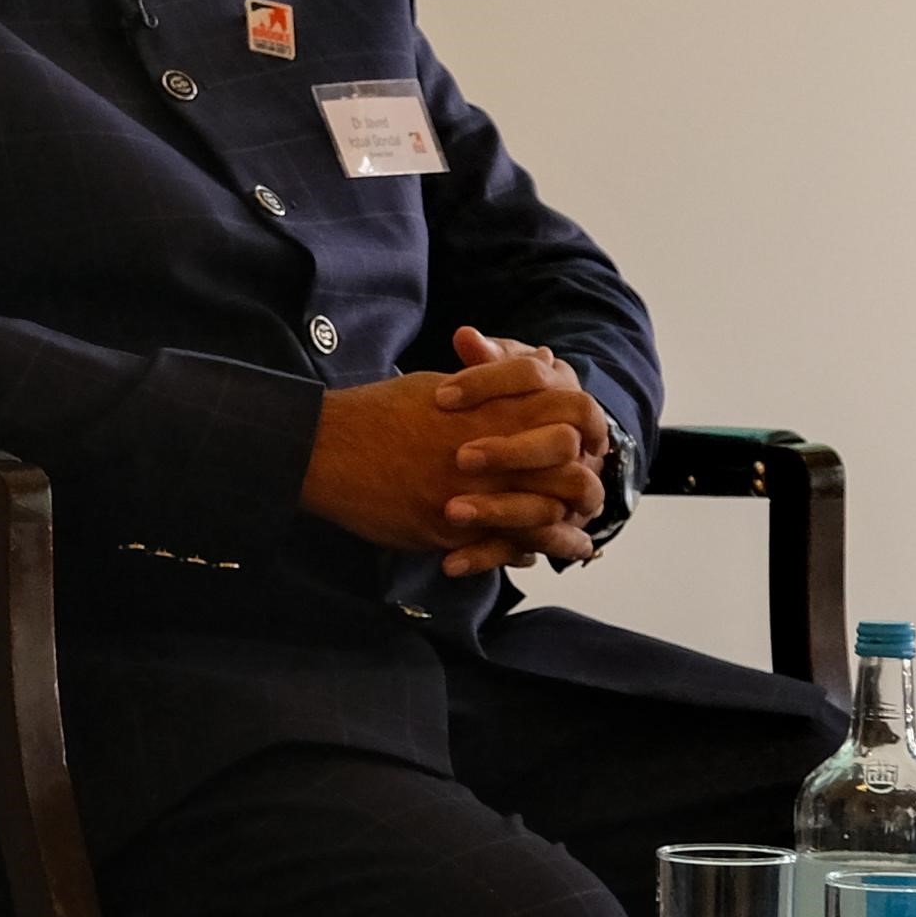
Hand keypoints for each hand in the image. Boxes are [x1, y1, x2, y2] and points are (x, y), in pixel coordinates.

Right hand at [302, 332, 607, 575]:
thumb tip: (540, 362)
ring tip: (572, 538)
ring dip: (563, 531)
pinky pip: (502, 548)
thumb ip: (494, 380)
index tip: (586, 443)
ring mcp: (472, 495)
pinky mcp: (448, 531)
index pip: (573, 415)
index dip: (589, 431)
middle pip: (573, 474)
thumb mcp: (441, 384)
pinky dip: (521, 552)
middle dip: (585, 488)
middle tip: (584, 495)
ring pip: (545, 520)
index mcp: (495, 410)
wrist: (325, 449)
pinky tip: (528, 554)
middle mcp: (493, 453)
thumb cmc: (380, 412)